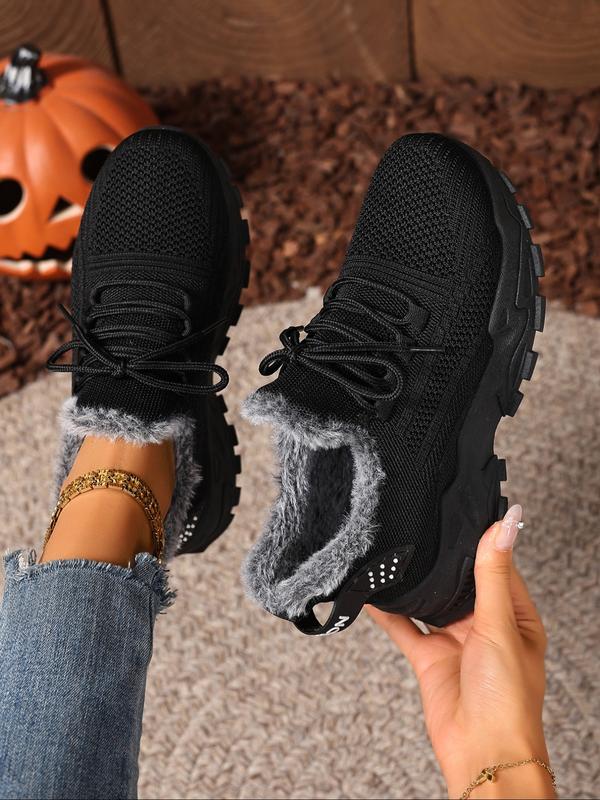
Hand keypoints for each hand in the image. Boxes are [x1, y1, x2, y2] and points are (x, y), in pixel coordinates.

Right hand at [368, 505, 555, 798]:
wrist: (481, 753)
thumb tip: (506, 526)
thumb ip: (492, 574)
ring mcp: (455, 642)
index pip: (497, 567)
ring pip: (431, 603)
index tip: (464, 512)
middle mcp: (485, 627)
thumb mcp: (500, 625)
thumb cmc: (508, 699)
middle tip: (424, 526)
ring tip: (399, 553)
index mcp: (515, 617)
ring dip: (417, 585)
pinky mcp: (430, 659)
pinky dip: (389, 612)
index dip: (482, 541)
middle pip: (461, 583)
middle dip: (444, 561)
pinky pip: (405, 628)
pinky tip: (374, 593)